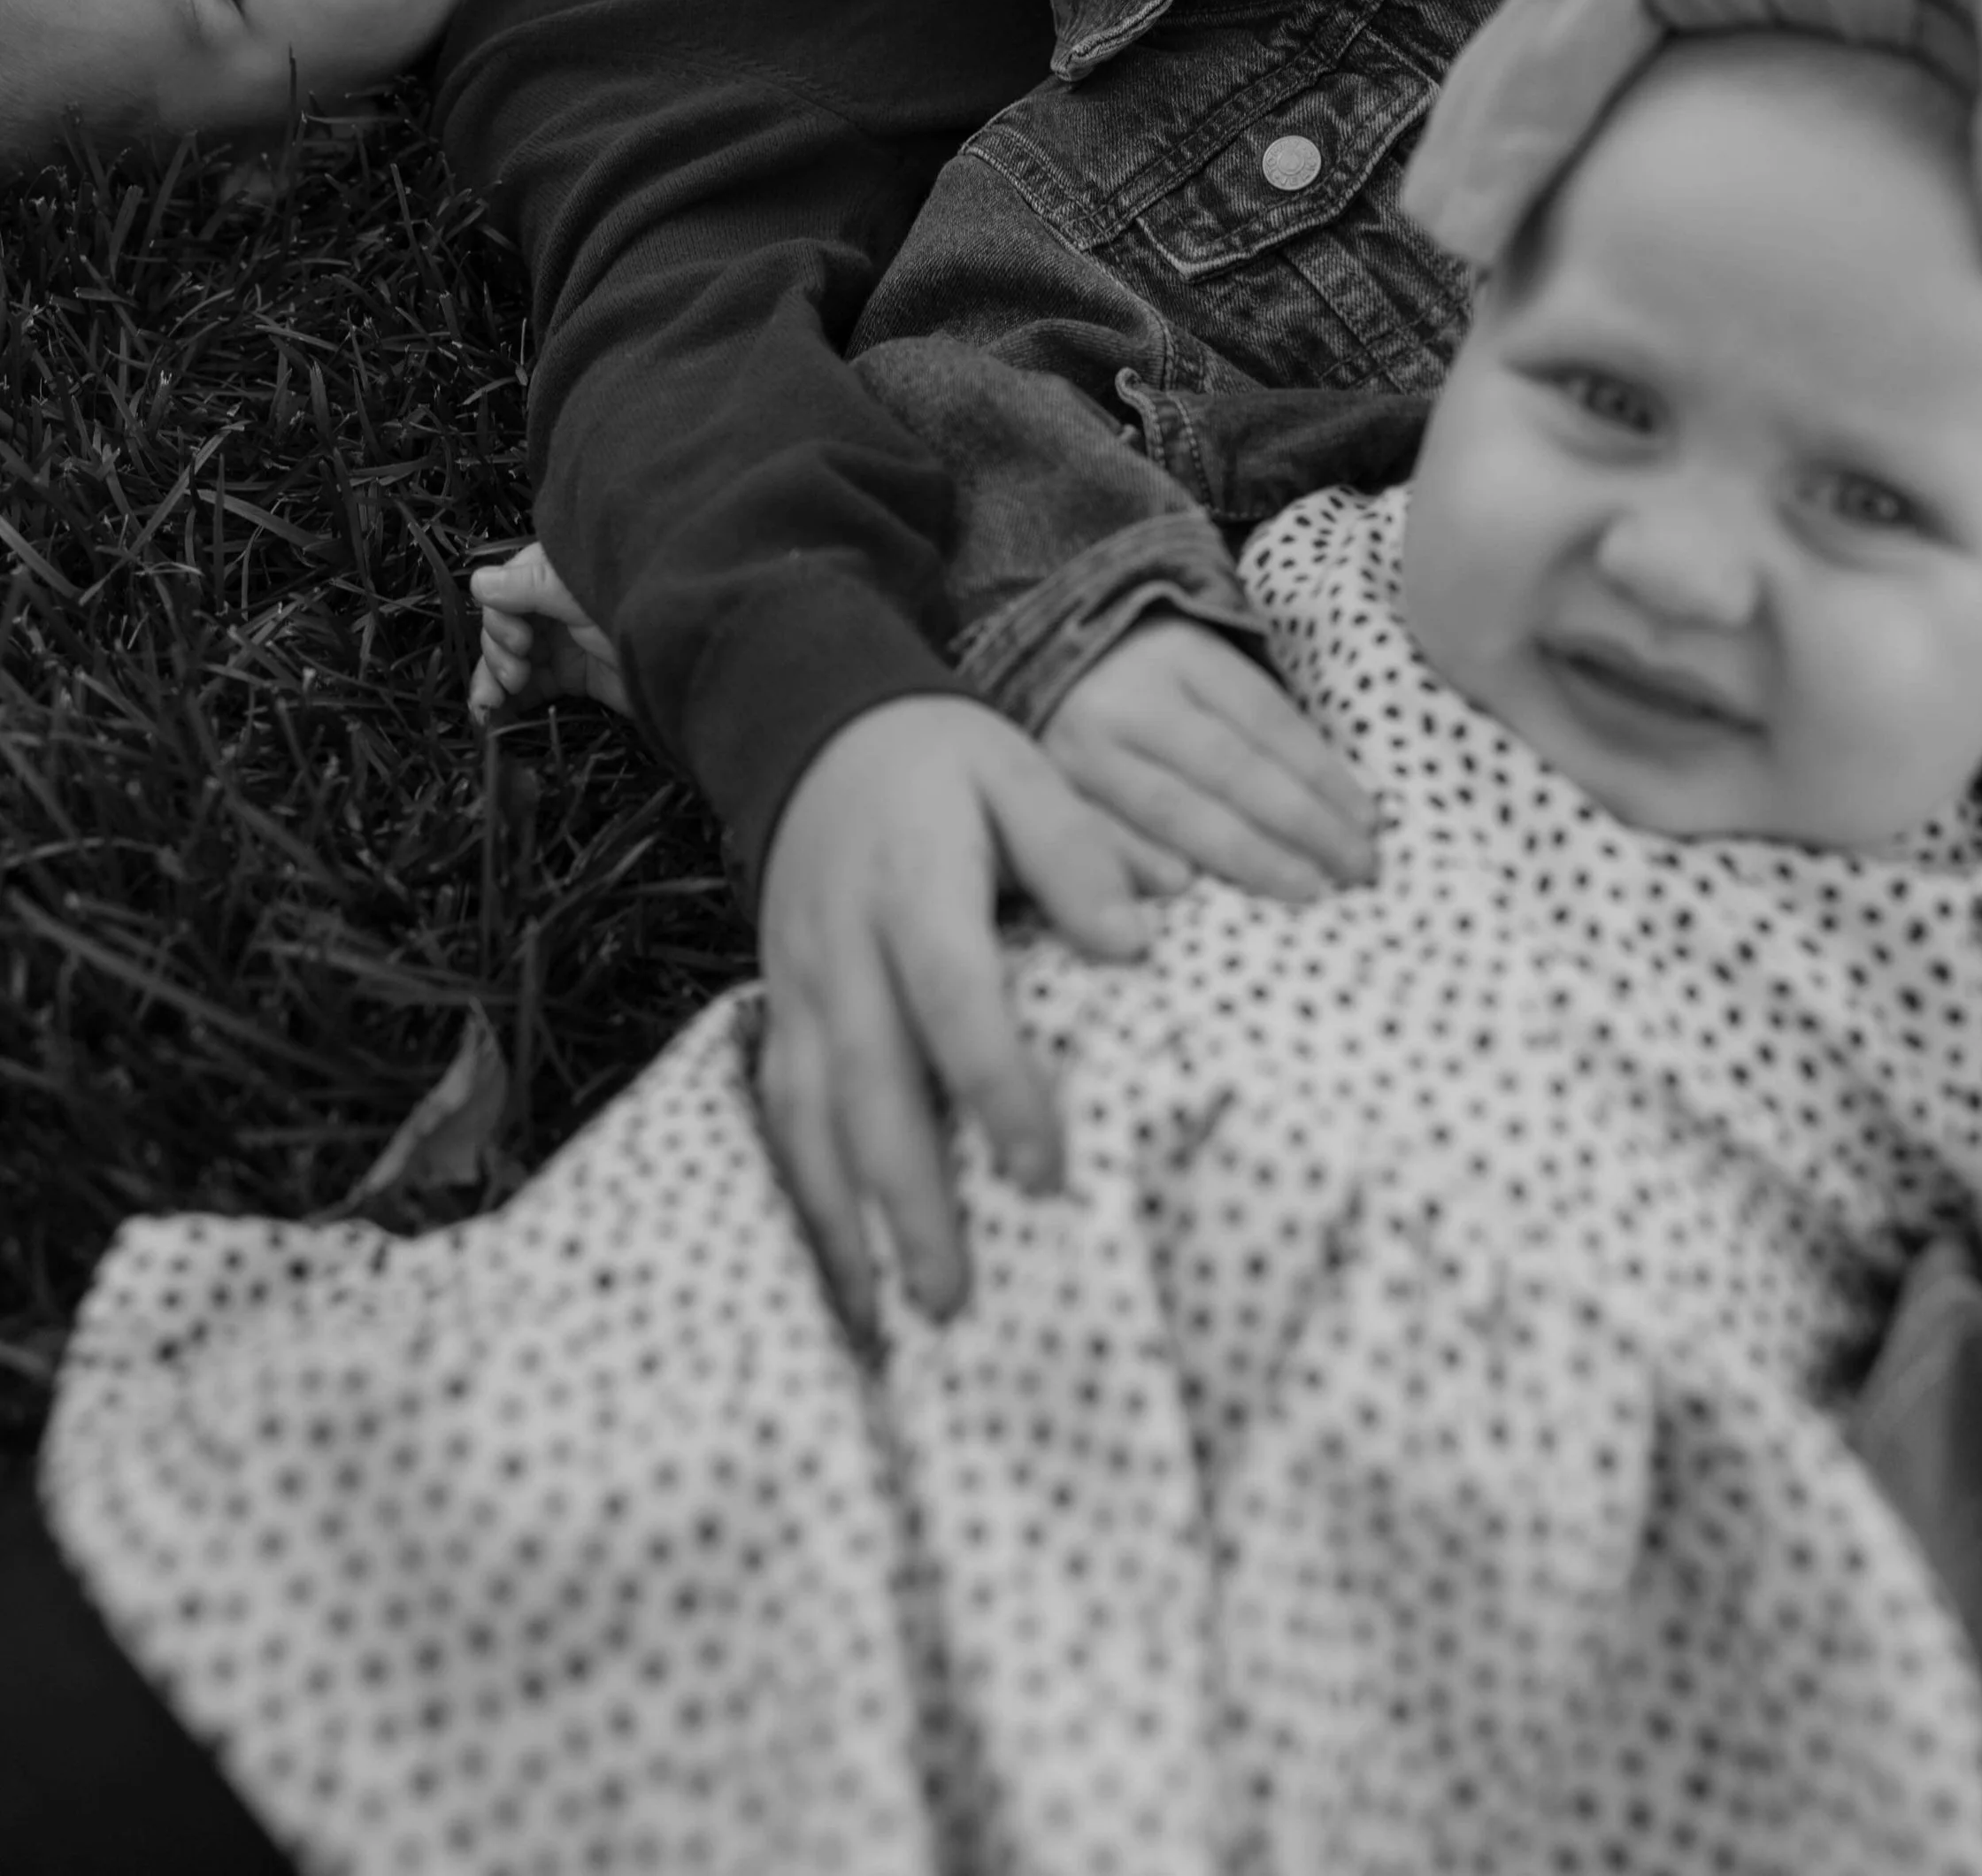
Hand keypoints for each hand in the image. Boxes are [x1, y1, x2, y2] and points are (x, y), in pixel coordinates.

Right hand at [468, 540, 633, 722]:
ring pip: (509, 660)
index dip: (501, 620)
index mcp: (553, 574)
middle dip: (497, 654)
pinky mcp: (573, 677)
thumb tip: (478, 583)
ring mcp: (562, 642)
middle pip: (503, 628)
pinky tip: (492, 717)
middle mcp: (553, 605)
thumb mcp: (579, 592)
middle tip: (515, 676)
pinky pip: (529, 687)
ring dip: (492, 682)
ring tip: (489, 708)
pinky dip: (508, 702)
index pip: (505, 592)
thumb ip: (529, 586)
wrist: (683, 659)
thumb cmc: (633, 609)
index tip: (520, 642)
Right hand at [757, 699, 1152, 1335]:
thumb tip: (1140, 939)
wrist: (815, 727)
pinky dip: (806, 1196)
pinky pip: (781, 1113)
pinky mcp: (780, 1007)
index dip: (995, 1087)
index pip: (953, 998)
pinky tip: (840, 1268)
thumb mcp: (1016, 770)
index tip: (1046, 1170)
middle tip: (957, 1298)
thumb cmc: (942, 761)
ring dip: (848, 1219)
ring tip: (893, 1317)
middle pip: (870, 1083)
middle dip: (908, 1198)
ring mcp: (799, 983)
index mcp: (912, 885)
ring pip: (810, 1117)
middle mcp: (843, 946)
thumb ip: (1078, 850)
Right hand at [1043, 617, 1377, 902]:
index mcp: (1182, 654)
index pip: (1266, 718)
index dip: (1322, 774)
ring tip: (1305, 888)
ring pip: (1172, 806)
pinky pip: (1100, 832)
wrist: (1029, 651)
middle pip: (1229, 766)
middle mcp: (1131, 696)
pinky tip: (1189, 892)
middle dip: (1301, 824)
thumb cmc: (1146, 674)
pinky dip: (1142, 863)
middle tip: (1356, 868)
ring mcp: (1082, 742)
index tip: (1369, 822)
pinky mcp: (1044, 784)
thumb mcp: (1201, 666)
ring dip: (1245, 855)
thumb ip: (1253, 721)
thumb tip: (1340, 803)